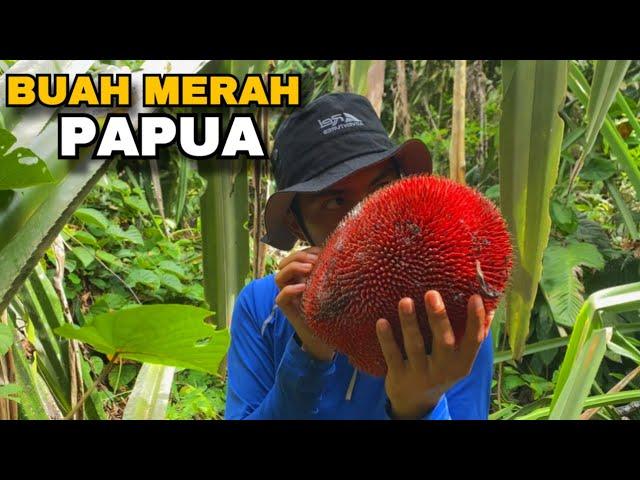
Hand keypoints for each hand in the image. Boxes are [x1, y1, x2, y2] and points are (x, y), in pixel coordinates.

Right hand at [275, 246, 334, 361]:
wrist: (326, 336)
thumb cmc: (331, 310)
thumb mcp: (332, 288)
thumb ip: (332, 274)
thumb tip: (344, 255)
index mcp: (302, 276)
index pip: (298, 256)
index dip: (308, 251)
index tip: (323, 252)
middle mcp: (292, 284)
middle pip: (285, 262)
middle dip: (299, 257)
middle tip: (315, 260)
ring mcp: (288, 296)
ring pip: (279, 277)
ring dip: (293, 268)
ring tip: (309, 268)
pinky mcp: (287, 309)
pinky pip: (281, 297)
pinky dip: (290, 290)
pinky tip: (303, 288)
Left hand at [376, 291, 494, 419]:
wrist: (415, 402)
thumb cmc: (440, 370)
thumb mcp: (459, 360)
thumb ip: (471, 337)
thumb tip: (488, 305)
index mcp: (462, 363)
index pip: (474, 341)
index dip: (475, 320)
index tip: (474, 297)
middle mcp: (443, 370)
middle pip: (443, 342)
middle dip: (438, 317)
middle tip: (431, 293)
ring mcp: (420, 374)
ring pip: (415, 346)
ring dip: (409, 323)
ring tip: (405, 301)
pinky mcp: (399, 376)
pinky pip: (392, 355)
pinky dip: (387, 339)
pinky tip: (382, 321)